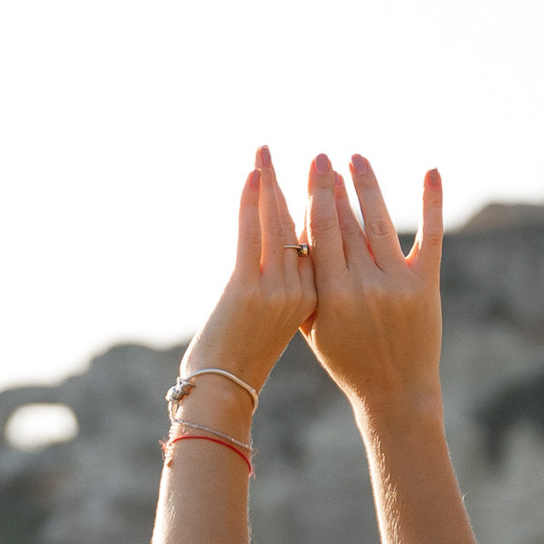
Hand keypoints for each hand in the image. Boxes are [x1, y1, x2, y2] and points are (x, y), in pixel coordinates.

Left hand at [184, 148, 313, 398]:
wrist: (222, 392)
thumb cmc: (240, 361)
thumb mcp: (270, 323)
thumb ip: (281, 293)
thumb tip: (277, 262)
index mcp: (311, 300)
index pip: (315, 244)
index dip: (314, 209)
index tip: (321, 180)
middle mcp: (300, 293)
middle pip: (303, 227)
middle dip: (307, 187)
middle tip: (317, 155)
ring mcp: (275, 290)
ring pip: (277, 225)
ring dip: (271, 184)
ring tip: (268, 151)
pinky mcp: (247, 288)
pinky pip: (251, 234)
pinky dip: (250, 202)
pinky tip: (252, 176)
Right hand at [302, 152, 443, 416]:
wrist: (395, 393)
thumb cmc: (348, 361)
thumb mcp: (316, 328)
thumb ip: (306, 285)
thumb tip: (293, 238)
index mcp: (332, 295)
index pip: (321, 233)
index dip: (316, 197)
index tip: (309, 170)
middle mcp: (364, 285)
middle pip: (347, 223)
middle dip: (335, 187)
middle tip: (325, 158)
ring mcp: (397, 284)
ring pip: (380, 223)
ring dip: (368, 186)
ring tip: (356, 158)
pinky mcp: (426, 285)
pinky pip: (430, 237)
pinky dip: (431, 203)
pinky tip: (431, 171)